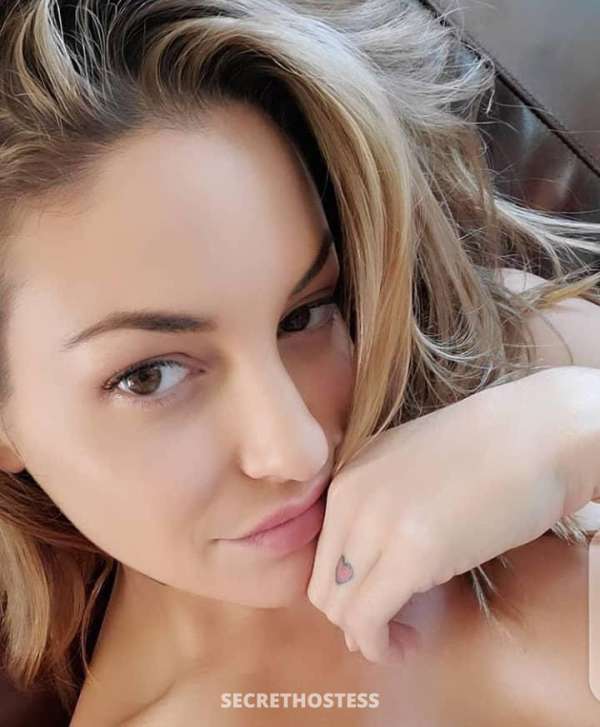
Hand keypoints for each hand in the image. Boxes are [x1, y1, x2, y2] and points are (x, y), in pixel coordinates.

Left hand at [306, 366, 599, 665]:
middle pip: (322, 586)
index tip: (374, 605)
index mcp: (346, 477)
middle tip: (390, 627)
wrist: (538, 433)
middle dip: (349, 619)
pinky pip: (368, 618)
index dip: (341, 592)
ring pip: (339, 607)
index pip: (318, 555)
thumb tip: (364, 573)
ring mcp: (377, 523)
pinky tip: (409, 642)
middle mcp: (349, 498)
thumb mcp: (407, 470)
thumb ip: (377, 511)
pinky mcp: (413, 554)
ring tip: (403, 637)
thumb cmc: (484, 451)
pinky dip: (381, 645)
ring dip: (366, 637)